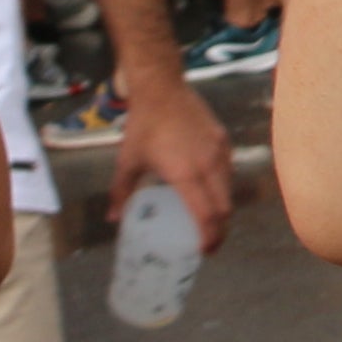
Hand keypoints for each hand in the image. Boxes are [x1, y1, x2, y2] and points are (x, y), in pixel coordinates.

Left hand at [111, 56, 236, 241]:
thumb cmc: (143, 127)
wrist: (162, 89)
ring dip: (222, 209)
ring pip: (229, 190)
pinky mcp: (223, 141)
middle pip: (224, 208)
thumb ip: (121, 193)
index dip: (210, 238)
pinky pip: (228, 171)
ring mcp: (219, 152)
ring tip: (209, 219)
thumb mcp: (128, 162)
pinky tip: (209, 189)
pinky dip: (222, 187)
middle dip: (220, 230)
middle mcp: (209, 166)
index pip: (207, 215)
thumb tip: (113, 219)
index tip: (204, 251)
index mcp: (186, 175)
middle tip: (208, 242)